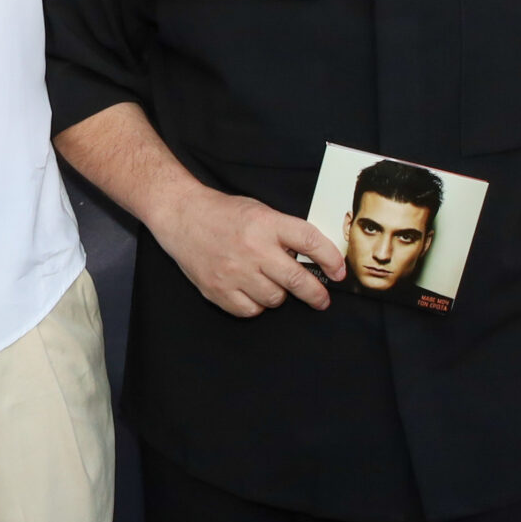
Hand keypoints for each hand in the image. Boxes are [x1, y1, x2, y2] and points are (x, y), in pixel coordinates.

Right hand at [152, 186, 347, 317]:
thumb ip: (285, 233)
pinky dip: (255, 305)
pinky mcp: (218, 290)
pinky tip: (249, 290)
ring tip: (268, 282)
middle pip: (297, 280)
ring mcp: (234, 272)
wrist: (181, 215)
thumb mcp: (260, 211)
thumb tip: (315, 260)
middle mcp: (252, 248)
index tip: (339, 273)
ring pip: (275, 299)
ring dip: (278, 295)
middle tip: (322, 299)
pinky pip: (250, 310)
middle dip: (316, 294)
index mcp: (266, 223)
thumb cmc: (224, 213)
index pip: (310, 241)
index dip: (331, 260)